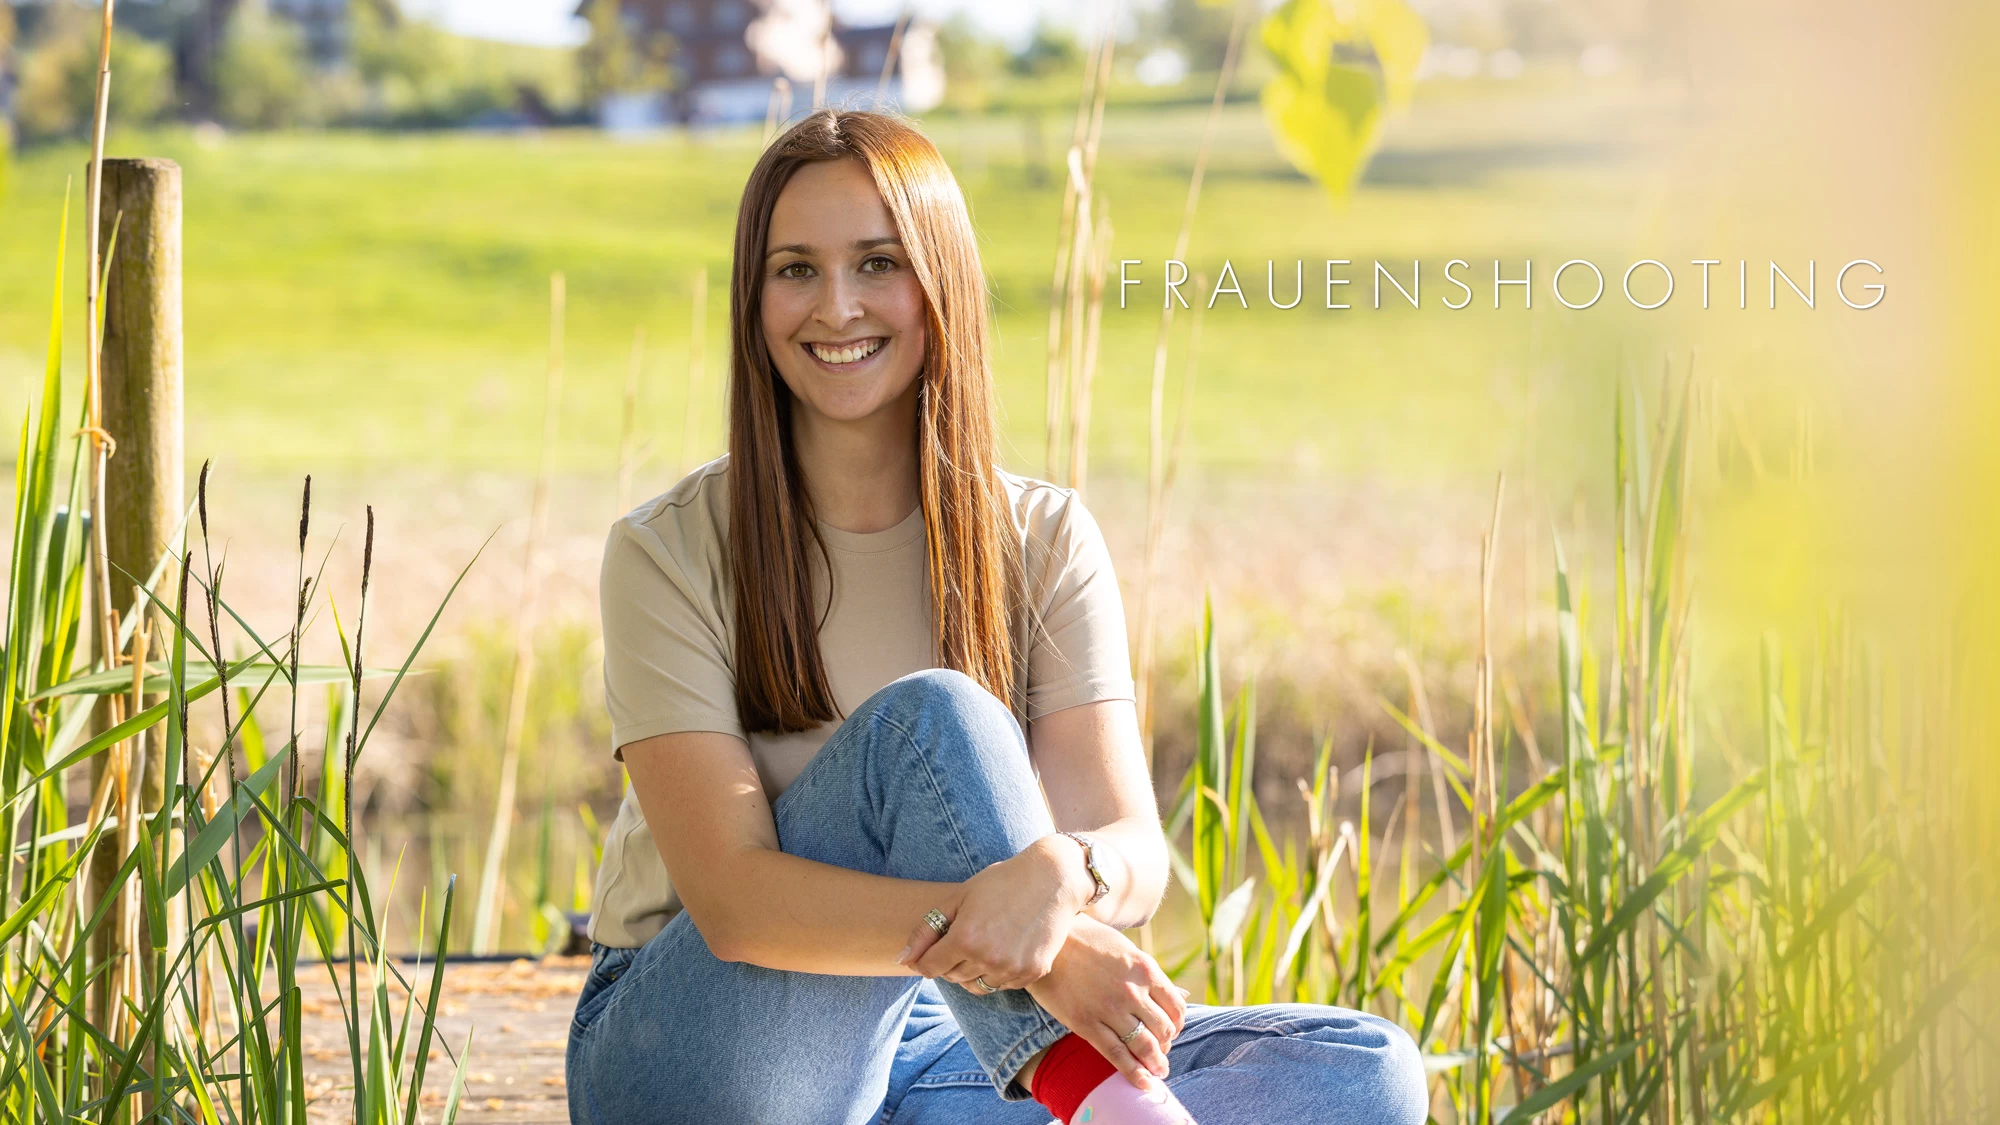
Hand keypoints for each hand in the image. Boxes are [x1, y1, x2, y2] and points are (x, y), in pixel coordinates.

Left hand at [898, 835, 1088, 990]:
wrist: (1053, 879)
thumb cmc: (1001, 882)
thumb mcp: (958, 898)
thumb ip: (926, 931)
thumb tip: (902, 960)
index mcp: (965, 938)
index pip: (929, 968)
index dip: (927, 958)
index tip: (935, 947)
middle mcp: (987, 959)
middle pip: (952, 978)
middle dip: (950, 961)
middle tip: (964, 937)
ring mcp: (1012, 969)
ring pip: (976, 986)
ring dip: (972, 971)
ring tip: (983, 943)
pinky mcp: (1032, 973)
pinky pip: (1003, 985)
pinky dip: (997, 973)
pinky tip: (1004, 948)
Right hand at [1026, 915, 1188, 1089]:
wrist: (1048, 941)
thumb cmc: (1088, 940)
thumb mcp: (1127, 949)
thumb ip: (1151, 975)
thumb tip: (1181, 995)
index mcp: (1146, 970)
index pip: (1176, 1008)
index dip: (1177, 1025)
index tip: (1172, 1032)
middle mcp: (1133, 991)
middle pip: (1163, 1030)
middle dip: (1166, 1046)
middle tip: (1162, 1054)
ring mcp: (1110, 1009)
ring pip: (1144, 1045)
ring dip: (1155, 1063)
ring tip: (1158, 1073)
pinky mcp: (1087, 1024)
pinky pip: (1116, 1055)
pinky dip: (1134, 1073)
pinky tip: (1143, 1083)